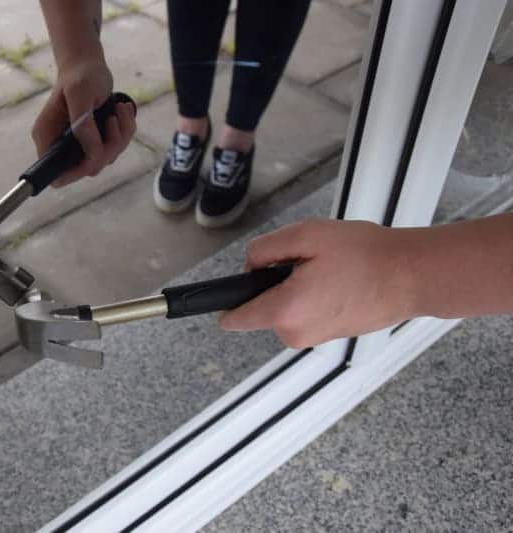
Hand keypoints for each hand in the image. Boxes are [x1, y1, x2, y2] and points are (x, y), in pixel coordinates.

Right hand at [31, 58, 135, 186]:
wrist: (88, 63)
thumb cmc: (80, 76)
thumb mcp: (80, 96)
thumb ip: (83, 127)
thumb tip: (93, 154)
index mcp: (48, 137)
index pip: (56, 175)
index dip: (76, 172)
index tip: (95, 155)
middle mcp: (61, 144)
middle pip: (87, 168)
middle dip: (106, 149)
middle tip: (112, 122)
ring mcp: (80, 143)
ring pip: (105, 158)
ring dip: (119, 137)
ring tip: (119, 110)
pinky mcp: (96, 137)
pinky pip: (115, 146)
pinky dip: (125, 130)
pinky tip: (122, 110)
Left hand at [218, 219, 417, 347]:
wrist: (412, 275)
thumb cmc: (367, 255)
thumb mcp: (306, 236)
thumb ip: (265, 250)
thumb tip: (248, 265)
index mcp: (285, 311)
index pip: (233, 318)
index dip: (222, 301)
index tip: (205, 298)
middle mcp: (295, 333)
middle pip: (260, 306)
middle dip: (272, 282)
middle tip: (306, 262)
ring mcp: (312, 338)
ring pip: (283, 308)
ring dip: (294, 288)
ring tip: (328, 270)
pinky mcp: (327, 335)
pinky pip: (303, 312)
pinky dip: (310, 296)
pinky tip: (336, 281)